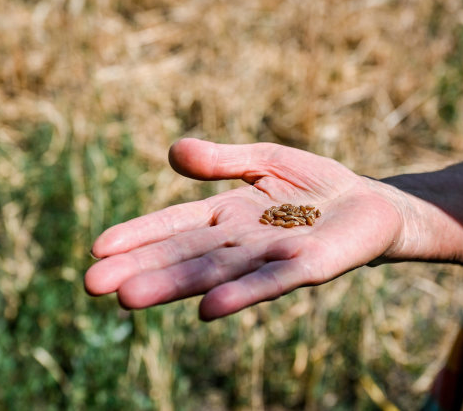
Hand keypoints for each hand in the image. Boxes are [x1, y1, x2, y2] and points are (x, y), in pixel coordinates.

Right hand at [84, 138, 462, 319]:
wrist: (369, 204)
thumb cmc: (313, 185)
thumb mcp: (263, 159)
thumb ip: (222, 160)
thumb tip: (173, 152)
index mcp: (227, 215)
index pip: (175, 226)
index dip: (139, 235)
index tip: (98, 248)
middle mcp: (242, 242)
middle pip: (186, 255)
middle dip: (142, 269)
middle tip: (92, 284)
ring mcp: (273, 256)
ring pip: (218, 272)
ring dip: (176, 285)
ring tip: (131, 297)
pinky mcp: (309, 265)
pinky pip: (272, 280)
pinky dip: (242, 294)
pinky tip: (210, 309)